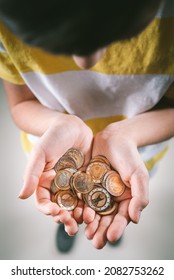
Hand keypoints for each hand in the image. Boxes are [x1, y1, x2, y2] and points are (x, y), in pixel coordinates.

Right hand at [18, 114, 92, 234]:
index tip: (56, 212)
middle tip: (72, 225)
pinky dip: (92, 205)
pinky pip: (89, 196)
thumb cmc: (53, 137)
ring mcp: (74, 185)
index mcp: (45, 183)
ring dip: (79, 216)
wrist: (73, 126)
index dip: (49, 210)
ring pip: (76, 205)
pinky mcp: (87, 181)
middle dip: (65, 219)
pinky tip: (95, 211)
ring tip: (85, 221)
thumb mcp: (40, 154)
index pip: (44, 202)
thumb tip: (21, 196)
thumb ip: (31, 174)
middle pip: (61, 208)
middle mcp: (59, 186)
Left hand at [84, 120, 148, 248]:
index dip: (117, 229)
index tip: (111, 237)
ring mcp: (97, 192)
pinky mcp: (85, 185)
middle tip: (95, 241)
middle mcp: (110, 199)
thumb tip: (135, 219)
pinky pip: (81, 198)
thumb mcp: (139, 174)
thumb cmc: (129, 156)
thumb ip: (140, 196)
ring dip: (89, 223)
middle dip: (101, 231)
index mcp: (125, 199)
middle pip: (106, 219)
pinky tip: (75, 214)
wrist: (113, 138)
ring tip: (84, 232)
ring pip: (92, 211)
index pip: (122, 218)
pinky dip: (79, 207)